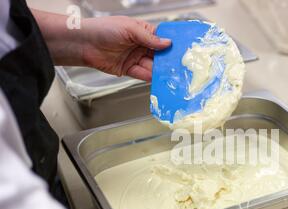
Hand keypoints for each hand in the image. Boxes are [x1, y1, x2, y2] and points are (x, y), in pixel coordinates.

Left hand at [32, 10, 170, 81]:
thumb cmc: (103, 29)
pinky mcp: (128, 70)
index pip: (161, 38)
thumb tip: (167, 43)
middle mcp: (140, 45)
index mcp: (142, 31)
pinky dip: (151, 78)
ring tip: (172, 75)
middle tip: (181, 66)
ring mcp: (135, 58)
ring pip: (152, 66)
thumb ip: (149, 38)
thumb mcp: (130, 29)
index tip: (184, 50)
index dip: (172, 44)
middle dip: (169, 60)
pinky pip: (143, 75)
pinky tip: (159, 79)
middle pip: (159, 54)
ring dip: (161, 71)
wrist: (83, 43)